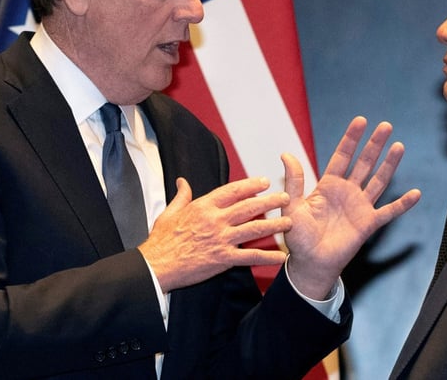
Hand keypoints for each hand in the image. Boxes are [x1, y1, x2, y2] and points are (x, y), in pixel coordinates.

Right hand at [139, 176, 291, 291]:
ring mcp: (221, 239)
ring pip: (254, 229)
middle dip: (270, 201)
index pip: (232, 191)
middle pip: (249, 207)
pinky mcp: (223, 259)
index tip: (264, 181)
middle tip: (285, 197)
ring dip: (274, 225)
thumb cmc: (161, 240)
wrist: (156, 265)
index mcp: (203, 207)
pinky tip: (280, 256)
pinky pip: (250, 256)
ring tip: (289, 221)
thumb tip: (182, 182)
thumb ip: (181, 196)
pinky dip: (267, 256)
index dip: (250, 185)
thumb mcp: (169, 212)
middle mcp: (215, 220)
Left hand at [282, 116, 420, 298]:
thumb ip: (294, 181)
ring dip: (389, 164)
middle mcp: (347, 192)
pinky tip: (415, 193)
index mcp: (328, 185)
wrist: (310, 263)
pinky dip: (403, 204)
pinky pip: (389, 212)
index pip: (342, 156)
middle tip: (385, 126)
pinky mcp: (368, 223)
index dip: (351, 139)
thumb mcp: (292, 205)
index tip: (361, 121)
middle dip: (374, 144)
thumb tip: (286, 154)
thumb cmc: (298, 236)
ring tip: (398, 146)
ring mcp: (360, 206)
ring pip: (378, 180)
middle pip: (364, 163)